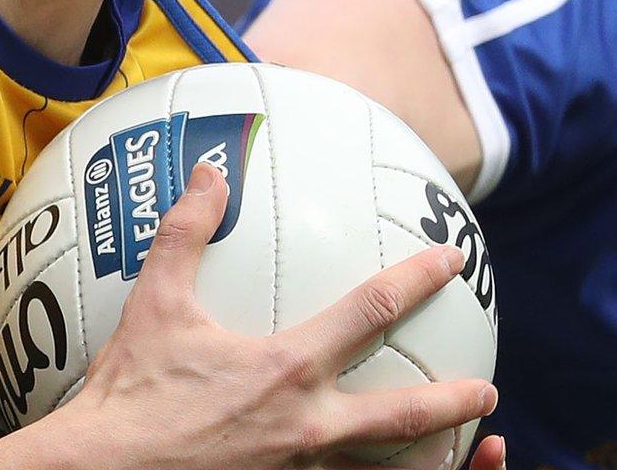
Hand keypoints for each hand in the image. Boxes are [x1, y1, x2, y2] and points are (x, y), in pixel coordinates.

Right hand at [46, 162, 499, 468]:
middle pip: (406, 415)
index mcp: (289, 369)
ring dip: (426, 464)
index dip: (419, 280)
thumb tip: (208, 175)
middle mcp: (309, 428)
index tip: (451, 261)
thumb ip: (186, 235)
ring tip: (457, 458)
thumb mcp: (155, 305)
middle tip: (487, 391)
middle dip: (454, 401)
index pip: (374, 312)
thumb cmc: (128, 394)